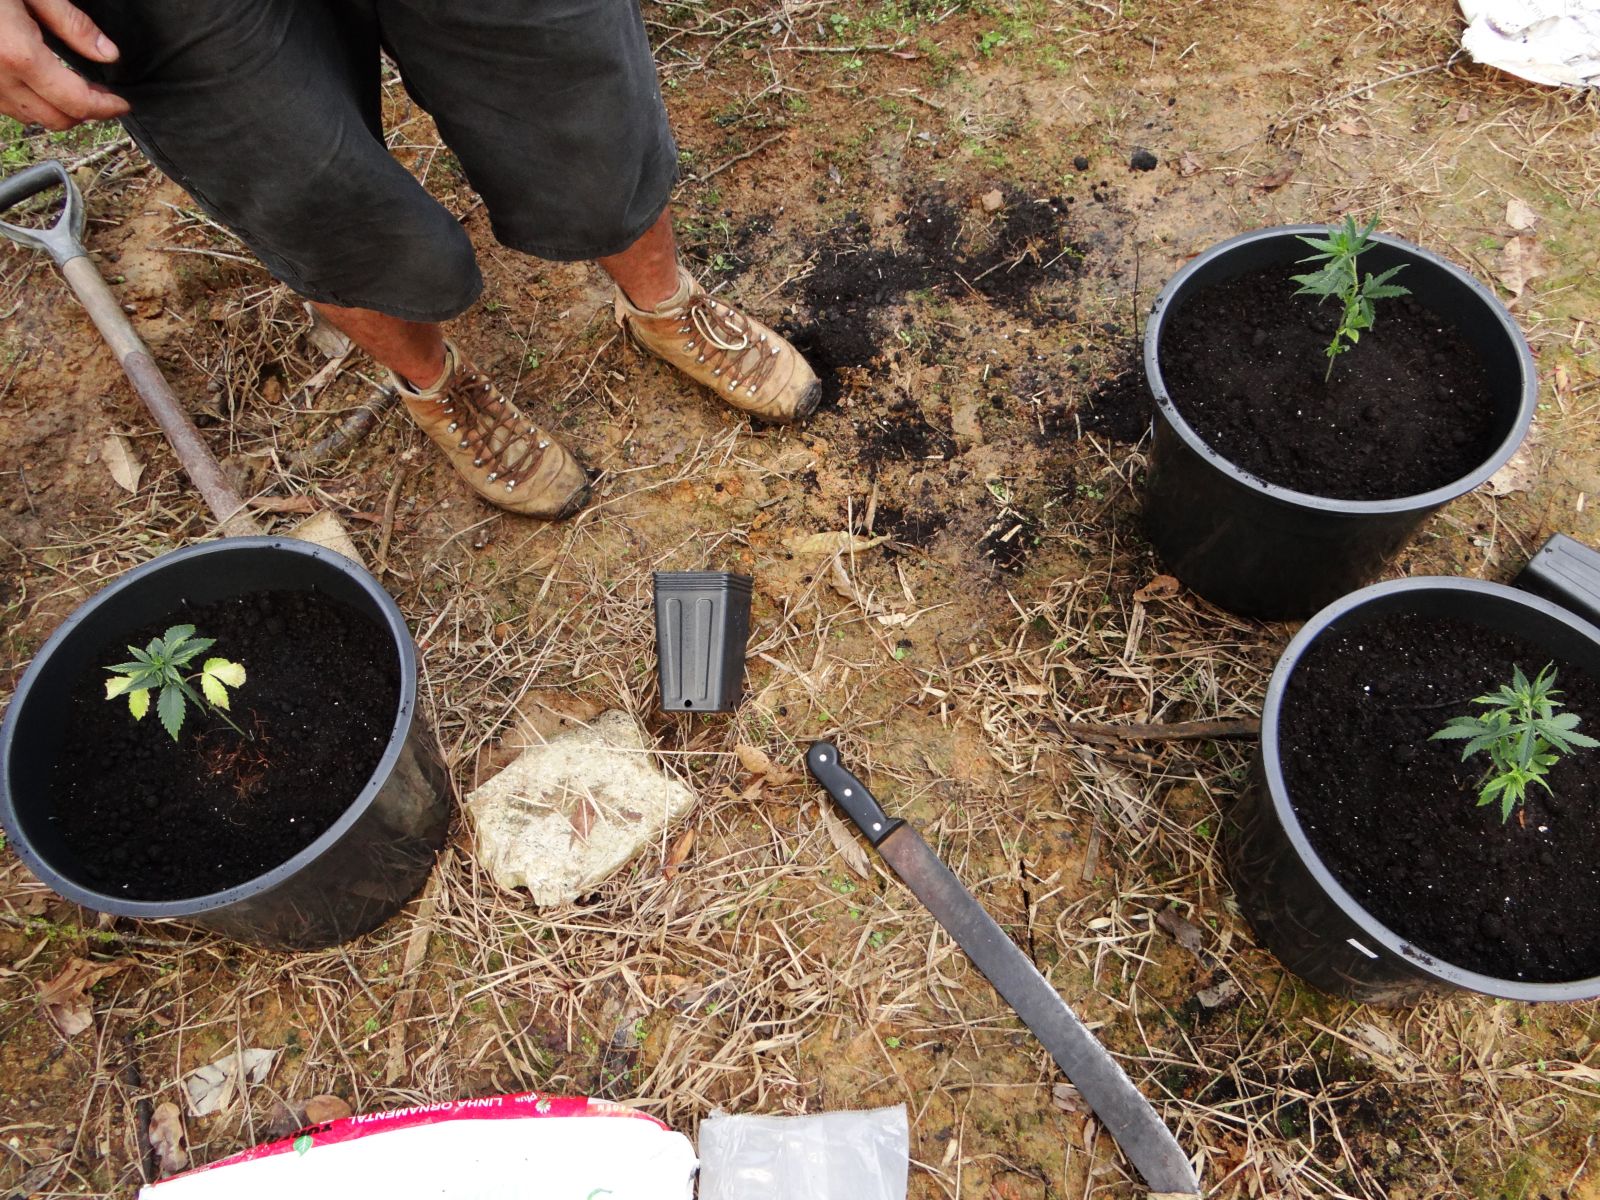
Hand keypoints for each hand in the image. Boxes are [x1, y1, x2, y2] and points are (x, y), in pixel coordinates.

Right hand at [0, 0, 128, 130]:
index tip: (121, 103)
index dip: (106, 108)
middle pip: (55, 119)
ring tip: (73, 89)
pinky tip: (39, 83)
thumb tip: (107, 54)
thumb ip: (72, 24)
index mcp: (18, 55)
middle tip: (102, 96)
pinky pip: (5, 105)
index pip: (76, 102)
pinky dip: (28, 102)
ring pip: (29, 117)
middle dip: (85, 114)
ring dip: (56, 110)